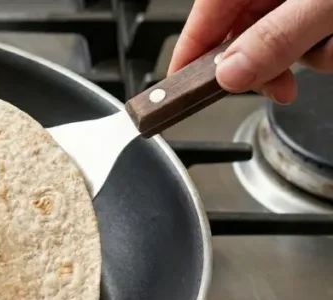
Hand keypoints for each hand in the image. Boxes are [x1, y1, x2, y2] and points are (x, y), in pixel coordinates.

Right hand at [169, 0, 332, 103]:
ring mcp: (293, 1)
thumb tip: (231, 73)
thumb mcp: (320, 4)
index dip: (188, 59)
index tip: (180, 93)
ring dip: (310, 56)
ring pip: (282, 46)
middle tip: (283, 89)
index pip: (203, 20)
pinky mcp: (315, 11)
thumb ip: (276, 37)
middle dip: (268, 66)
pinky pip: (309, 43)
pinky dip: (327, 46)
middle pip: (243, 39)